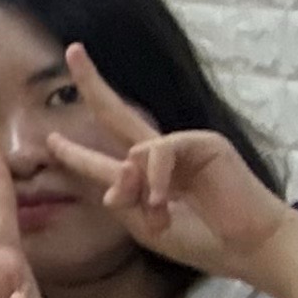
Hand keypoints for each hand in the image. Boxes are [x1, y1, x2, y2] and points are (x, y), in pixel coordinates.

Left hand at [43, 45, 297, 292]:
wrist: (247, 247)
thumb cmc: (200, 239)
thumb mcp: (146, 225)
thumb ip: (123, 198)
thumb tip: (120, 168)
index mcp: (144, 177)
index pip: (102, 159)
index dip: (74, 151)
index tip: (50, 140)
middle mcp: (160, 155)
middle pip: (116, 113)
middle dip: (92, 83)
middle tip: (72, 51)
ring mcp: (182, 145)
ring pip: (134, 153)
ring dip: (140, 190)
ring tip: (162, 215)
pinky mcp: (203, 141)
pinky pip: (160, 151)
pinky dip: (156, 179)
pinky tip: (166, 202)